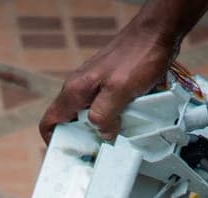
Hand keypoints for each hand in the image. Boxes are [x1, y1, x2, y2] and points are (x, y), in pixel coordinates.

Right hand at [39, 12, 178, 143]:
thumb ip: (105, 115)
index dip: (54, 141)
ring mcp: (94, 85)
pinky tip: (126, 123)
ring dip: (101, 130)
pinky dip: (113, 119)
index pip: (50, 121)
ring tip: (116, 139)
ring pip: (89, 117)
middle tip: (99, 152)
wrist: (157, 32)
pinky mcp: (109, 85)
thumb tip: (102, 134)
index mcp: (75, 90)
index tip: (69, 155)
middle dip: (82, 140)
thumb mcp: (120, 90)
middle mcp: (80, 88)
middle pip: (70, 122)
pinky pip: (105, 108)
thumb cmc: (139, 55)